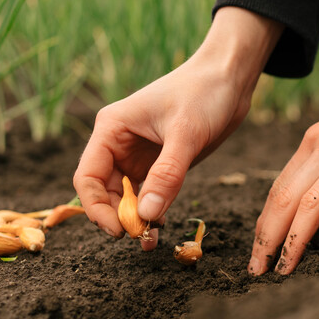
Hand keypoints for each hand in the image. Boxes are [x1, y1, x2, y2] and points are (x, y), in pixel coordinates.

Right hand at [73, 7, 281, 249]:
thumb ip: (167, 175)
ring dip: (136, 219)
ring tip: (151, 240)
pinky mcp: (161, 163)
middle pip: (105, 192)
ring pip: (127, 197)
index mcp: (111, 129)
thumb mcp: (186, 134)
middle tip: (141, 238)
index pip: (88, 177)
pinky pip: (149, 194)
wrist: (230, 78)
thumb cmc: (204, 93)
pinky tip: (162, 226)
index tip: (120, 230)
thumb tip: (146, 215)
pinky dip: (153, 211)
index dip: (97, 208)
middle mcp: (119, 144)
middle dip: (119, 217)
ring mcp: (139, 155)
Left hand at [249, 52, 318, 274]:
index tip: (256, 252)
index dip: (264, 225)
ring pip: (311, 206)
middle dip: (266, 240)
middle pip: (284, 201)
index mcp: (314, 141)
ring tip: (285, 272)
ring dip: (294, 243)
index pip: (278, 190)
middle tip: (257, 272)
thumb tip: (318, 194)